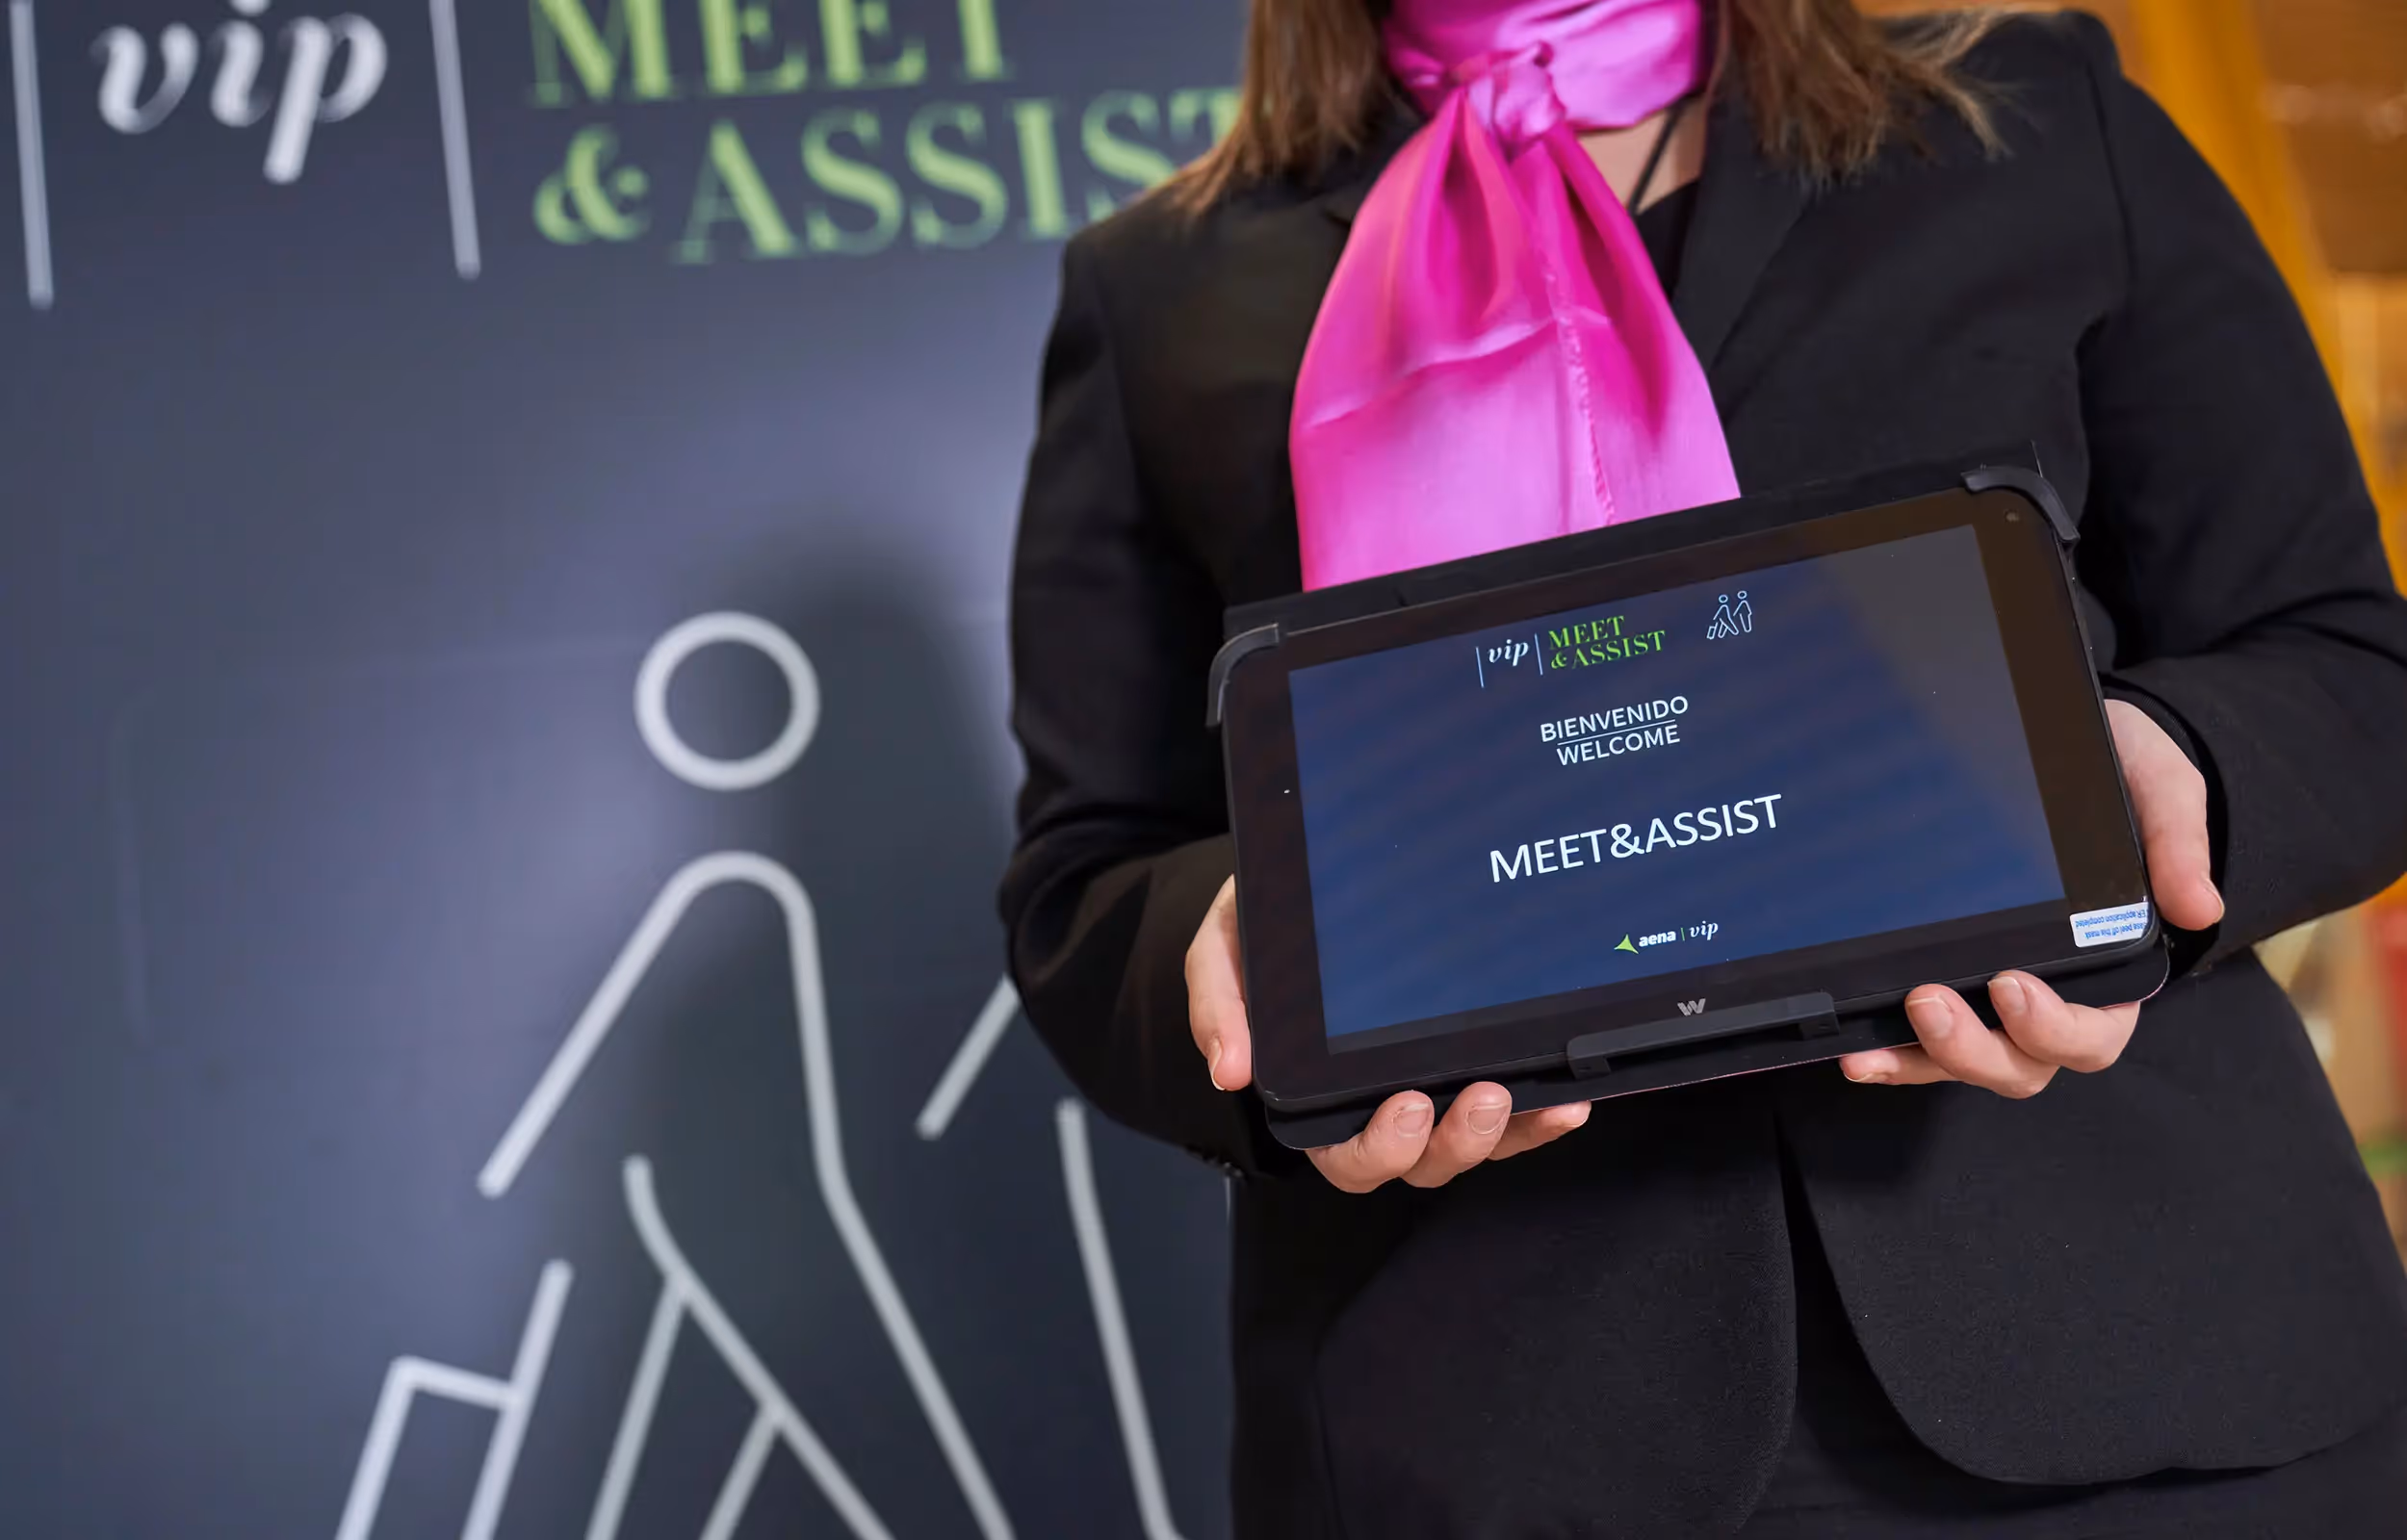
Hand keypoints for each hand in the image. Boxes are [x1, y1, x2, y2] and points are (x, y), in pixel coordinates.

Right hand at [1189, 875, 1590, 1190]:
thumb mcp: (1224, 948)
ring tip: (1523, 1093)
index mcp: (1314, 1096)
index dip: (1380, 1148)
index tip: (1406, 1106)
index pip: (1347, 1152)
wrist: (1304, 877)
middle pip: (1420, 1162)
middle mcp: (1377, 1103)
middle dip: (1452, 1143)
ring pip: (1473, 1141)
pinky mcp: (1476, 1059)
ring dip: (1506, 1132)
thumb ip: (1219, 1004)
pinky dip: (1544, 1109)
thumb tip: (1230, 1068)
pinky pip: (1518, 1105)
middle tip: (1475, 1097)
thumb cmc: (1262, 926)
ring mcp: (1434, 1084)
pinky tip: (1567, 1094)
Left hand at [1840, 699, 2222, 1095]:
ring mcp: (1992, 998)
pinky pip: (1918, 1037)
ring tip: (1869, 1048)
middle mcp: (2052, 996)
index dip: (2053, 1028)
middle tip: (1929, 1002)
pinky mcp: (1948, 980)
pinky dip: (1890, 1050)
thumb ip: (2177, 843)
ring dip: (1918, 1061)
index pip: (2092, 1032)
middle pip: (2020, 1063)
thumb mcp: (2159, 789)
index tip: (2013, 986)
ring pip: (1964, 1061)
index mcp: (2113, 970)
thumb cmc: (2121, 779)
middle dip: (1972, 1049)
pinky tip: (1853, 1044)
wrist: (2060, 747)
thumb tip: (2199, 907)